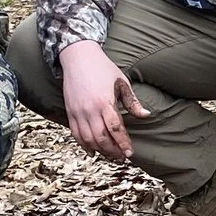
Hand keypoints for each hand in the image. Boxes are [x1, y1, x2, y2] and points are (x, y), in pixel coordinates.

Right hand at [60, 41, 146, 162]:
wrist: (78, 57)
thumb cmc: (102, 68)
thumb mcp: (121, 82)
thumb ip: (132, 102)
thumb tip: (146, 115)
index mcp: (105, 102)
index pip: (115, 129)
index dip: (123, 143)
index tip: (130, 153)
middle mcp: (90, 109)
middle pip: (101, 138)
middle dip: (113, 151)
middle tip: (122, 157)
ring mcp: (78, 112)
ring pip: (88, 139)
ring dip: (100, 150)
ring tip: (110, 155)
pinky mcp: (70, 112)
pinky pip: (75, 134)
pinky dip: (84, 145)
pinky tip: (93, 151)